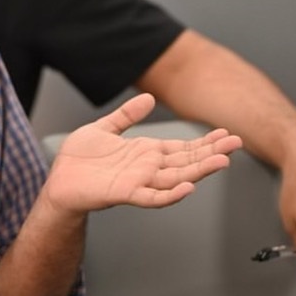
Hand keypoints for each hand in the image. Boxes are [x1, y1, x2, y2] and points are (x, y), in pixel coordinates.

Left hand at [45, 93, 242, 214]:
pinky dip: (170, 194)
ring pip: (176, 178)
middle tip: (236, 143)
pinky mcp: (125, 193)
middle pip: (186, 161)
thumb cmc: (79, 159)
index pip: (182, 147)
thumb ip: (127, 115)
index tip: (226, 134)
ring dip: (199, 171)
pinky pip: (152, 197)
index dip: (204, 142)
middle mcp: (147, 168)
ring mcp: (139, 181)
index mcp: (145, 152)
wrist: (59, 180)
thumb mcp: (105, 128)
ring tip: (222, 162)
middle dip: (211, 153)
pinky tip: (187, 188)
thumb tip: (149, 98)